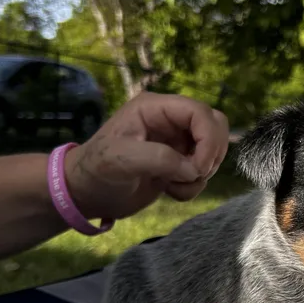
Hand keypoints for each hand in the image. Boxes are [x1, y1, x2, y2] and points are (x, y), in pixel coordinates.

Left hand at [64, 92, 229, 220]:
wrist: (87, 195)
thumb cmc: (96, 170)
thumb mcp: (121, 160)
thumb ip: (160, 158)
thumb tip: (193, 169)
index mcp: (156, 108)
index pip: (201, 112)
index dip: (209, 139)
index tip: (199, 168)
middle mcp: (171, 121)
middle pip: (216, 126)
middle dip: (211, 155)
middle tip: (193, 174)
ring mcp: (178, 142)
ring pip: (214, 152)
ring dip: (201, 174)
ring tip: (173, 185)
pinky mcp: (180, 163)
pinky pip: (204, 172)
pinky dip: (194, 186)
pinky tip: (170, 190)